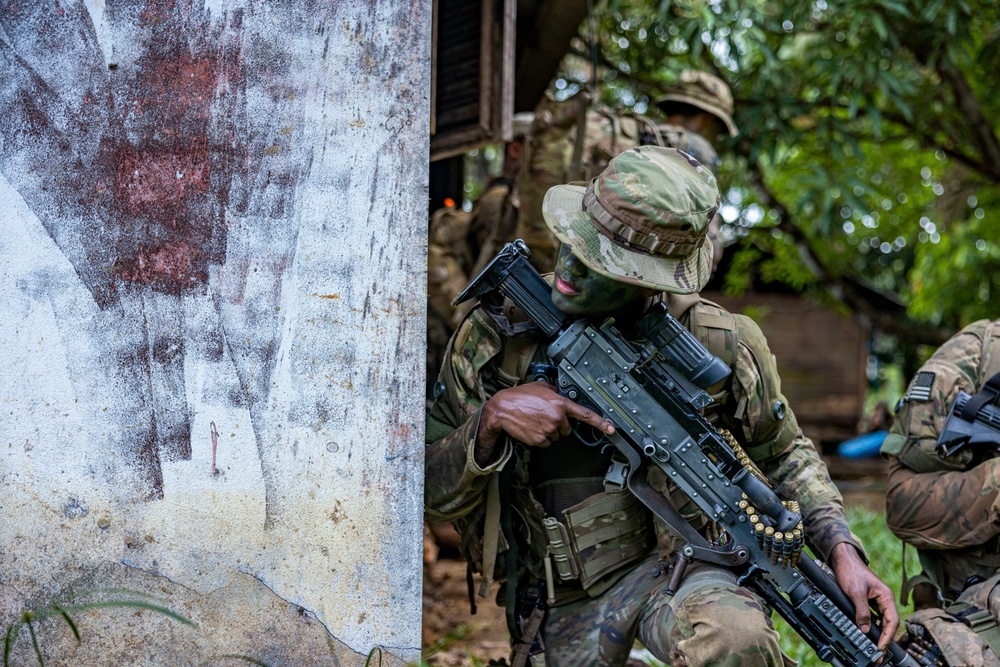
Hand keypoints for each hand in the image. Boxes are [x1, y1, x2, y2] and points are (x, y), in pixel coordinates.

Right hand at [475, 380, 614, 465]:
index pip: (585, 414)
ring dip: (548, 431)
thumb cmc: (519, 396)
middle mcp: (557, 417)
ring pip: (555, 437)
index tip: (611, 429)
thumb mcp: (541, 387)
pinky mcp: (540, 440)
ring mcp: (549, 430)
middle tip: (543, 417)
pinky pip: (546, 443)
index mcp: (560, 403)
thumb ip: (554, 392)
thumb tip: (559, 394)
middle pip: (566, 429)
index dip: (600, 422)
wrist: (503, 409)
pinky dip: (539, 438)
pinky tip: (531, 428)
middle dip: (558, 425)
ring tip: (534, 421)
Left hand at [829, 542, 899, 652]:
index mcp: (886, 596)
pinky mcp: (868, 600)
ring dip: (878, 632)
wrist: (843, 559)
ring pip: (881, 620)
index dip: (888, 636)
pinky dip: (872, 624)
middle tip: (878, 651)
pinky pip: (873, 615)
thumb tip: (865, 629)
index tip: (881, 646)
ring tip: (874, 645)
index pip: (892, 620)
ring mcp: (876, 600)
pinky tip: (867, 631)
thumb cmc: (851, 571)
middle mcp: (884, 599)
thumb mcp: (855, 592)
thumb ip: (862, 610)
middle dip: (884, 637)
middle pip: (888, 622)